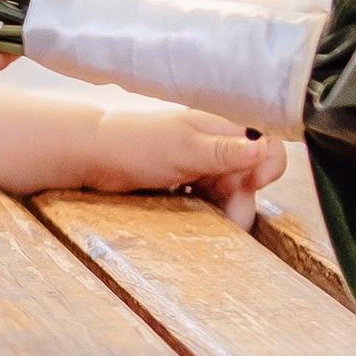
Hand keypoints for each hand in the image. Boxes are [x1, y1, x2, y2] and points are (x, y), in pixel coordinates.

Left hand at [74, 101, 286, 221]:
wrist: (89, 155)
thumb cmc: (133, 144)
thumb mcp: (184, 149)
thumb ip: (226, 152)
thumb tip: (264, 148)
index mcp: (219, 129)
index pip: (265, 147)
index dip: (266, 169)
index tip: (253, 187)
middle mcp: (213, 146)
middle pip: (247, 179)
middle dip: (240, 201)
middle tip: (227, 223)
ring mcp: (198, 166)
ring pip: (227, 195)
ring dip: (223, 213)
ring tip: (207, 226)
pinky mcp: (183, 184)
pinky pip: (206, 203)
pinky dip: (205, 214)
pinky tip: (192, 220)